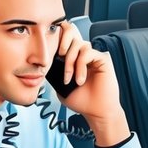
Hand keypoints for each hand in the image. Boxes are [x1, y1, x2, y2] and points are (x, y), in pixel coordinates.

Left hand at [54, 26, 127, 144]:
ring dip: (70, 61)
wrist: (95, 112)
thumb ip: (54, 71)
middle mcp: (84, 54)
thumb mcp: (60, 85)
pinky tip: (80, 79)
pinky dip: (80, 66)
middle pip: (71, 35)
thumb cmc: (81, 100)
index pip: (65, 39)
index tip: (48, 52)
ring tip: (69, 78)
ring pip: (78, 44)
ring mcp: (94, 56)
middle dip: (61, 46)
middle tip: (58, 60)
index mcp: (74, 58)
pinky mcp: (103, 59)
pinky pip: (87, 53)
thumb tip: (45, 59)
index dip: (56, 40)